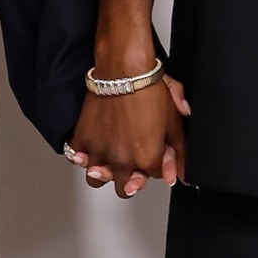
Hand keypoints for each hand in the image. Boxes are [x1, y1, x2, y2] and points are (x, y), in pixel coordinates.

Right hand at [66, 74, 189, 197]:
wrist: (124, 69)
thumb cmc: (149, 90)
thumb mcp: (174, 122)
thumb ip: (180, 152)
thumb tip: (181, 175)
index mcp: (146, 158)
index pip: (157, 176)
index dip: (159, 164)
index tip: (157, 150)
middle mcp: (121, 159)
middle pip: (127, 187)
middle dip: (133, 178)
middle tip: (133, 161)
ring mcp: (99, 151)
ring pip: (98, 179)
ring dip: (105, 172)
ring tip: (110, 160)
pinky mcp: (82, 138)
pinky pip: (75, 158)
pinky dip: (81, 156)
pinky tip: (91, 150)